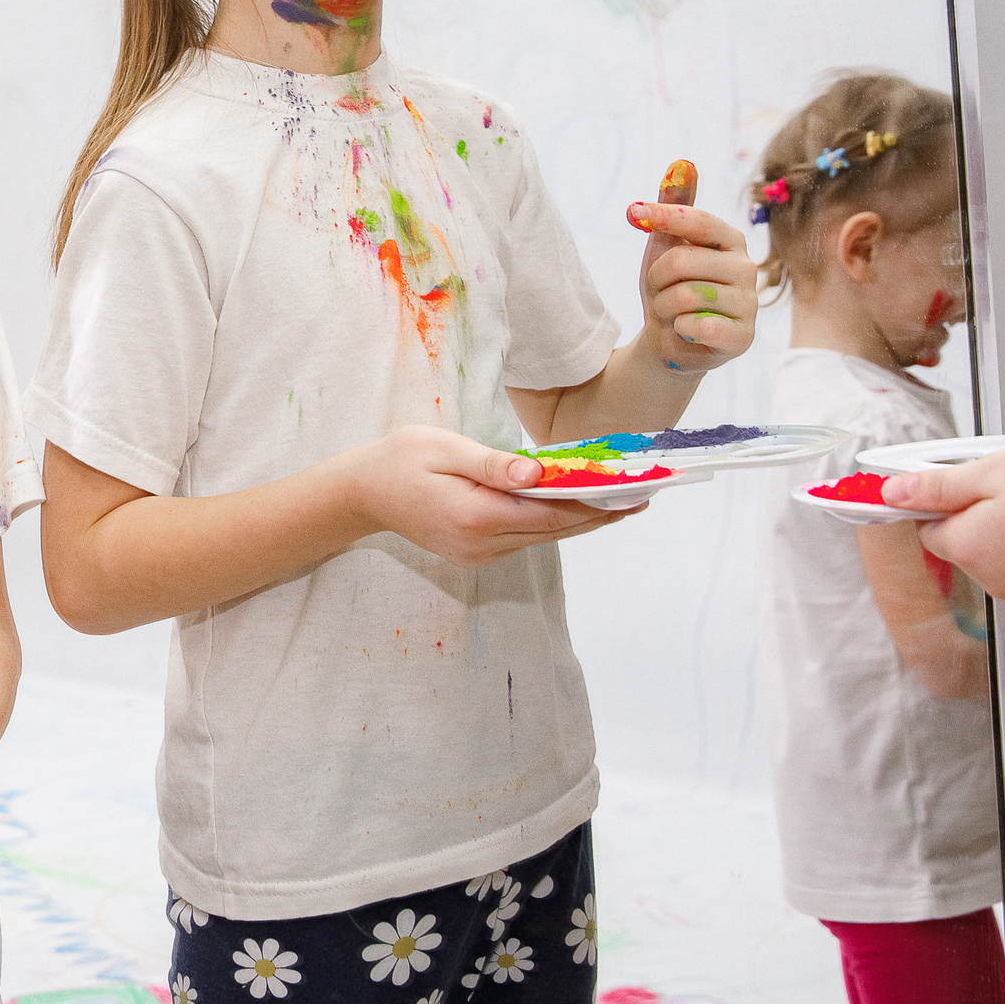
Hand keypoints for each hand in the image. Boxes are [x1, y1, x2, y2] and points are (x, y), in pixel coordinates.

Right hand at [340, 426, 630, 568]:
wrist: (360, 495)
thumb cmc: (399, 460)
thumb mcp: (442, 448)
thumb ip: (492, 464)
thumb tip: (537, 474)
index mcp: (476, 516)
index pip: (552, 512)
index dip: (596, 503)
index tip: (633, 492)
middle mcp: (482, 544)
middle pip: (556, 530)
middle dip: (601, 513)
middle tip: (644, 495)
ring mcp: (479, 555)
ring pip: (544, 537)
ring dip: (582, 520)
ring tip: (621, 500)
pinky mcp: (475, 555)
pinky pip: (526, 538)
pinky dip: (554, 523)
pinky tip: (574, 507)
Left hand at [625, 161, 755, 373]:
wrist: (668, 339)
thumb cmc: (669, 286)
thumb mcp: (664, 243)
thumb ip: (674, 205)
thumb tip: (683, 163)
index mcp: (731, 239)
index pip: (697, 220)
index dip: (662, 216)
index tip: (632, 213)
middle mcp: (747, 268)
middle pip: (681, 261)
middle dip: (656, 280)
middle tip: (661, 291)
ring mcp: (749, 304)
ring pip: (684, 296)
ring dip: (664, 308)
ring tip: (673, 313)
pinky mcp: (743, 337)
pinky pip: (698, 326)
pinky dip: (680, 330)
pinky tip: (687, 332)